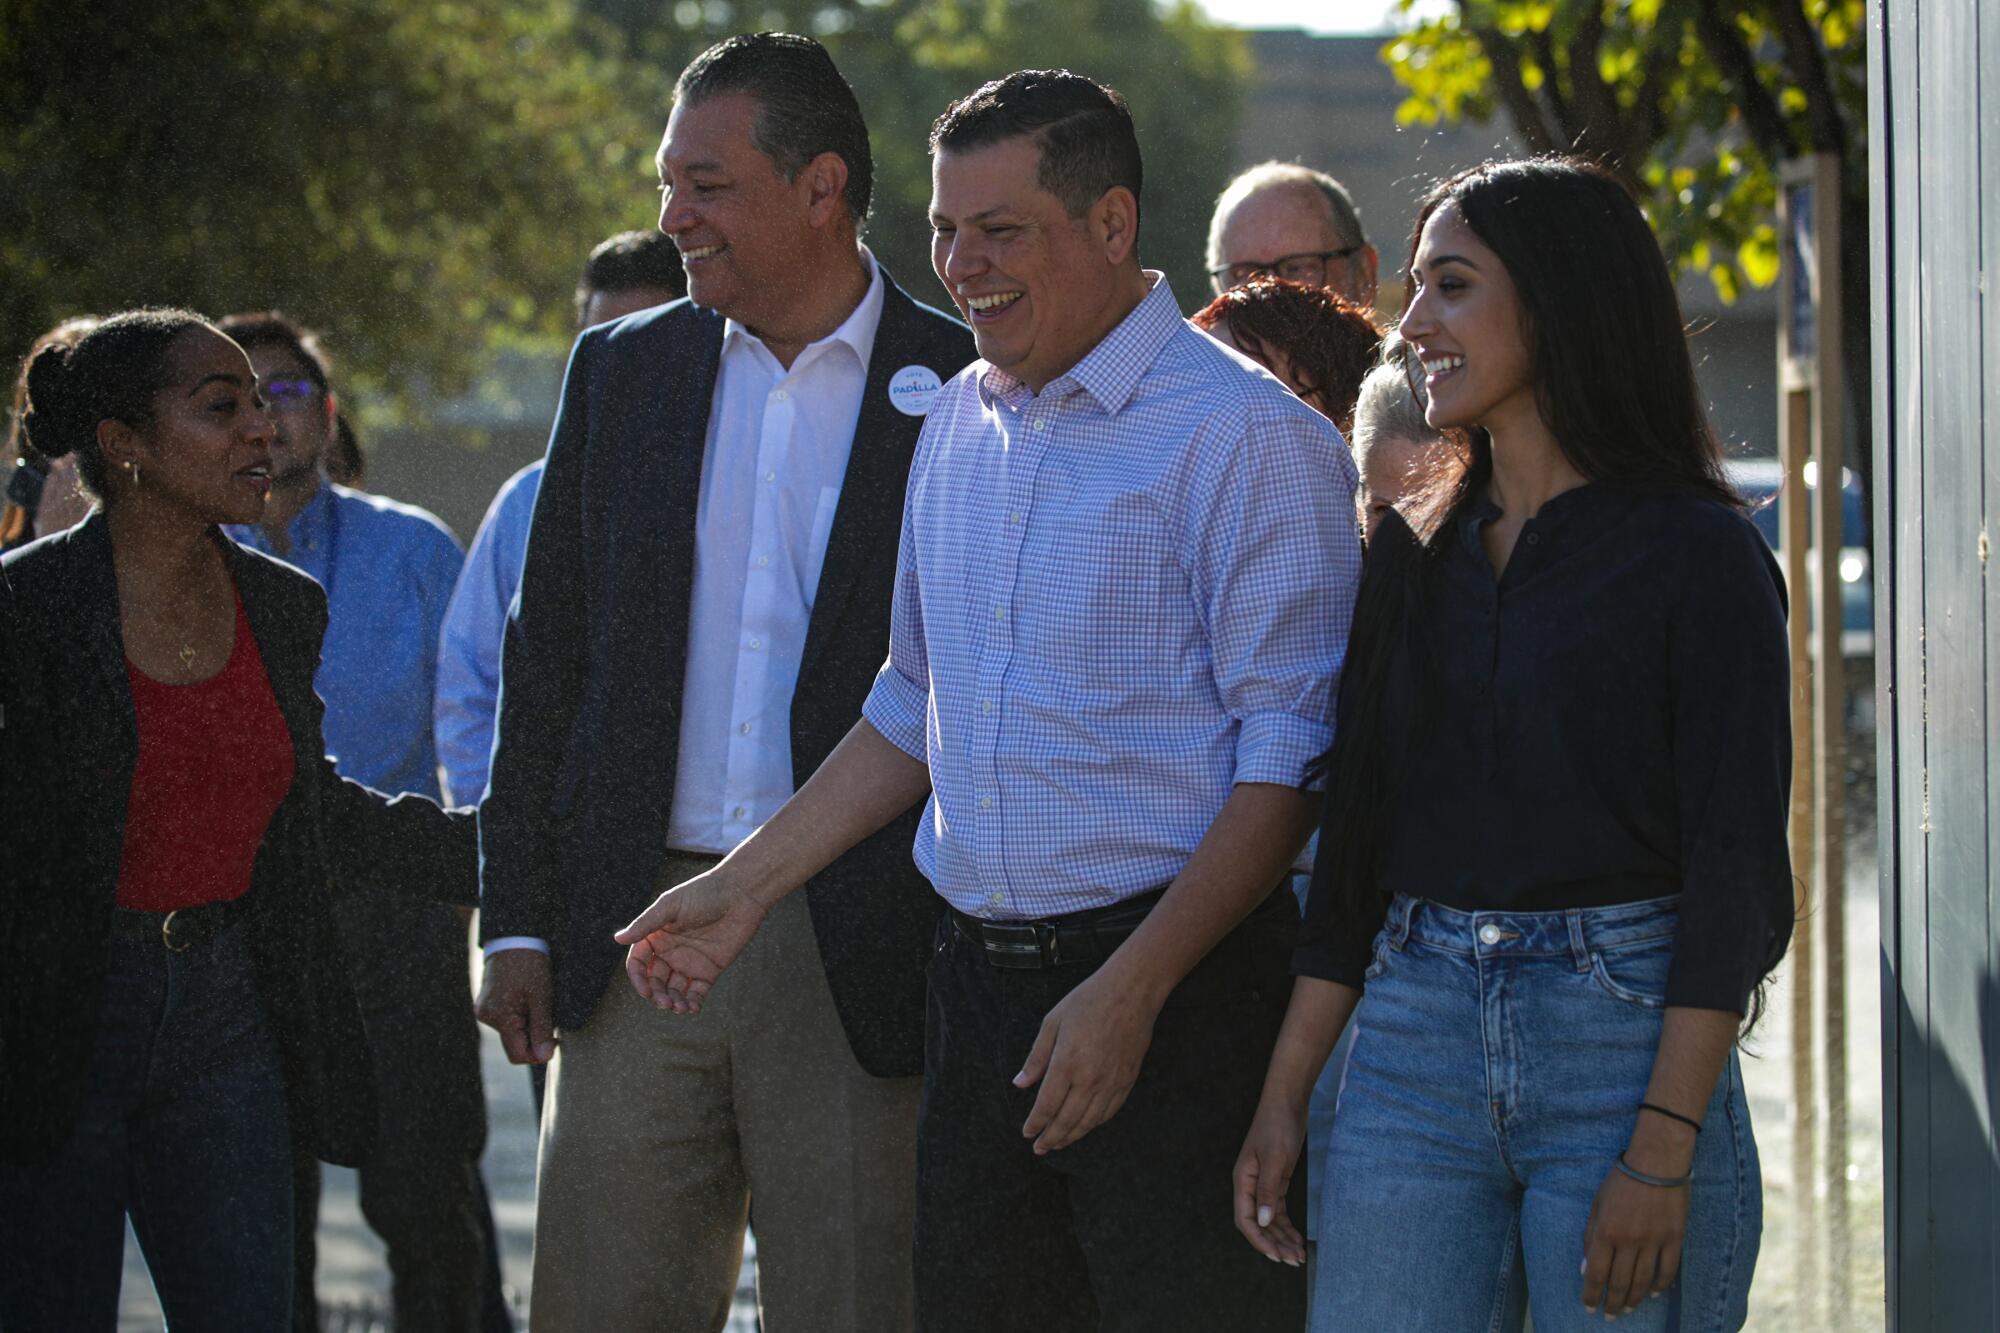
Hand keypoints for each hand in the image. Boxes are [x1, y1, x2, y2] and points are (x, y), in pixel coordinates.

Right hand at [476, 947, 555, 1064]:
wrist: (514, 938)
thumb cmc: (530, 964)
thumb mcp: (542, 996)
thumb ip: (542, 1028)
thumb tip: (544, 1058)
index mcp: (499, 1017)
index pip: (517, 1055)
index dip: (538, 1053)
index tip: (555, 1038)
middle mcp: (486, 1017)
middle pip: (514, 1045)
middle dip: (534, 1037)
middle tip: (549, 1016)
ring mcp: (484, 1011)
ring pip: (511, 1033)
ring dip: (528, 1026)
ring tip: (537, 1003)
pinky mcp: (486, 1005)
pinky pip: (506, 1021)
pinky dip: (520, 1017)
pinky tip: (528, 1000)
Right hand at [613, 866, 768, 1013]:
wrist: (741, 893)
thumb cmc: (703, 893)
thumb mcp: (671, 906)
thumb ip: (646, 924)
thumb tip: (618, 939)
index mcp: (656, 937)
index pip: (639, 963)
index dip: (638, 979)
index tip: (646, 991)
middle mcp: (669, 952)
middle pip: (655, 981)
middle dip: (657, 995)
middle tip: (664, 1003)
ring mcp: (689, 963)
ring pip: (674, 991)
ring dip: (673, 1002)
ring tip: (679, 1008)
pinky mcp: (709, 970)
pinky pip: (696, 992)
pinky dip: (693, 1003)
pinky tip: (693, 1008)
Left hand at [1014, 964, 1161, 1153]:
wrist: (1131, 992)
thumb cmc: (1088, 1001)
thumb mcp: (1053, 1022)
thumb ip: (1036, 1057)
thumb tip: (1020, 1084)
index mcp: (1066, 1063)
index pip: (1046, 1106)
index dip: (1035, 1123)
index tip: (1027, 1133)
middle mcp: (1089, 1078)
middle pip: (1067, 1120)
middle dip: (1050, 1138)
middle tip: (1039, 1148)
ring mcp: (1111, 1082)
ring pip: (1088, 1121)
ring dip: (1071, 1136)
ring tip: (1058, 1143)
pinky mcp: (1126, 1081)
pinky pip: (1108, 1112)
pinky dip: (1093, 1124)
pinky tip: (1084, 1127)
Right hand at [1232, 1094, 1307, 1265]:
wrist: (1287, 1101)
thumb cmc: (1277, 1126)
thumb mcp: (1275, 1159)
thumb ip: (1268, 1191)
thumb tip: (1262, 1222)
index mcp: (1243, 1180)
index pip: (1246, 1219)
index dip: (1259, 1240)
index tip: (1276, 1255)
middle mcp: (1250, 1185)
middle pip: (1258, 1223)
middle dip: (1274, 1244)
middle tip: (1293, 1260)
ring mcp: (1263, 1183)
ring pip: (1269, 1219)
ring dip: (1282, 1237)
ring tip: (1298, 1255)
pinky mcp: (1276, 1180)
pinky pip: (1278, 1209)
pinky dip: (1286, 1224)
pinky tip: (1297, 1237)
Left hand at [1581, 1135, 1692, 1315]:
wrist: (1656, 1163)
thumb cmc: (1621, 1181)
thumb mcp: (1597, 1204)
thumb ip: (1590, 1237)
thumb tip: (1586, 1268)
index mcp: (1606, 1232)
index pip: (1597, 1274)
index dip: (1591, 1294)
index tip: (1589, 1307)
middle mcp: (1629, 1241)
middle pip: (1620, 1283)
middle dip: (1613, 1304)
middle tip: (1610, 1316)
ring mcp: (1654, 1241)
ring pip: (1643, 1281)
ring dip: (1634, 1300)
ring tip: (1628, 1309)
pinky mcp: (1674, 1239)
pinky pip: (1668, 1270)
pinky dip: (1660, 1286)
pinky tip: (1652, 1293)